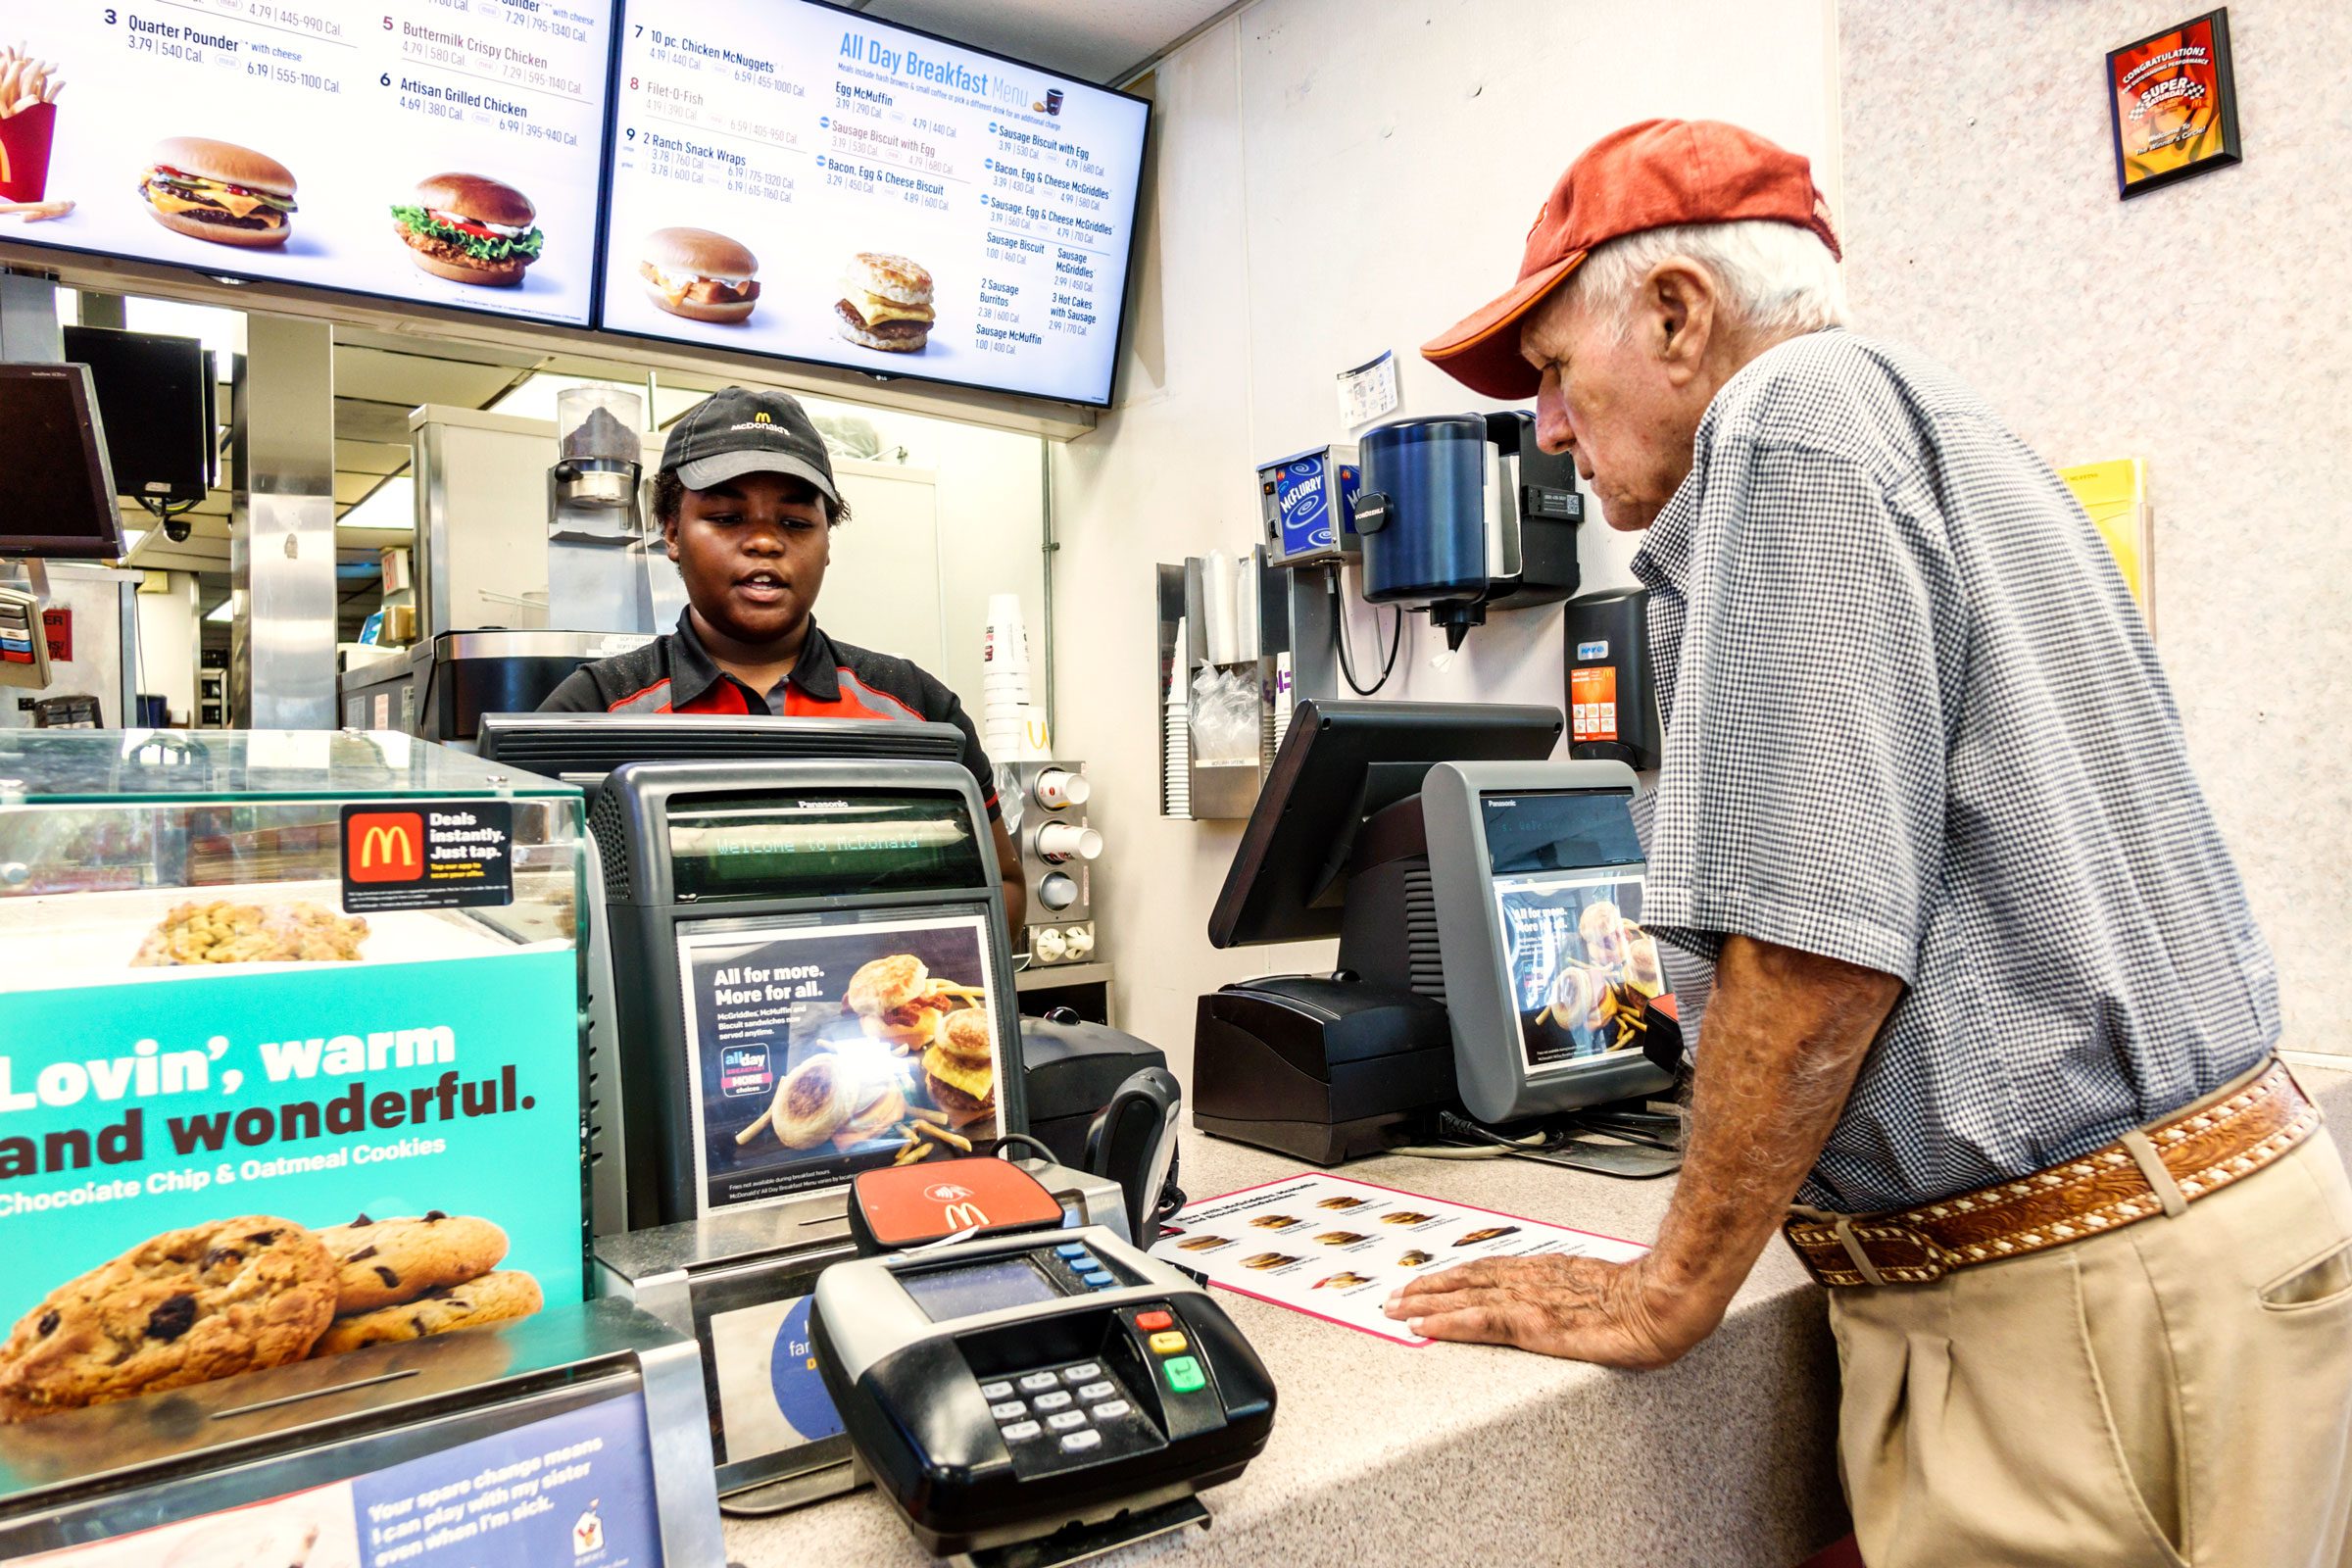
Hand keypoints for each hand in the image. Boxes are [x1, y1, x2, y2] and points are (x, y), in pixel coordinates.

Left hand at [1381, 1253, 1715, 1368]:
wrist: (1665, 1302)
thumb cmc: (1646, 1301)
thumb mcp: (1602, 1291)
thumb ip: (1577, 1295)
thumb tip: (1572, 1303)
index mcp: (1547, 1273)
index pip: (1489, 1271)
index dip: (1454, 1276)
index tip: (1428, 1280)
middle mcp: (1531, 1281)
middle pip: (1467, 1279)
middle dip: (1428, 1287)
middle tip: (1394, 1295)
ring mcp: (1529, 1300)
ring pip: (1464, 1296)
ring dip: (1426, 1302)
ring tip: (1397, 1308)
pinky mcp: (1532, 1324)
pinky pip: (1480, 1322)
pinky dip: (1448, 1322)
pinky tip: (1425, 1327)